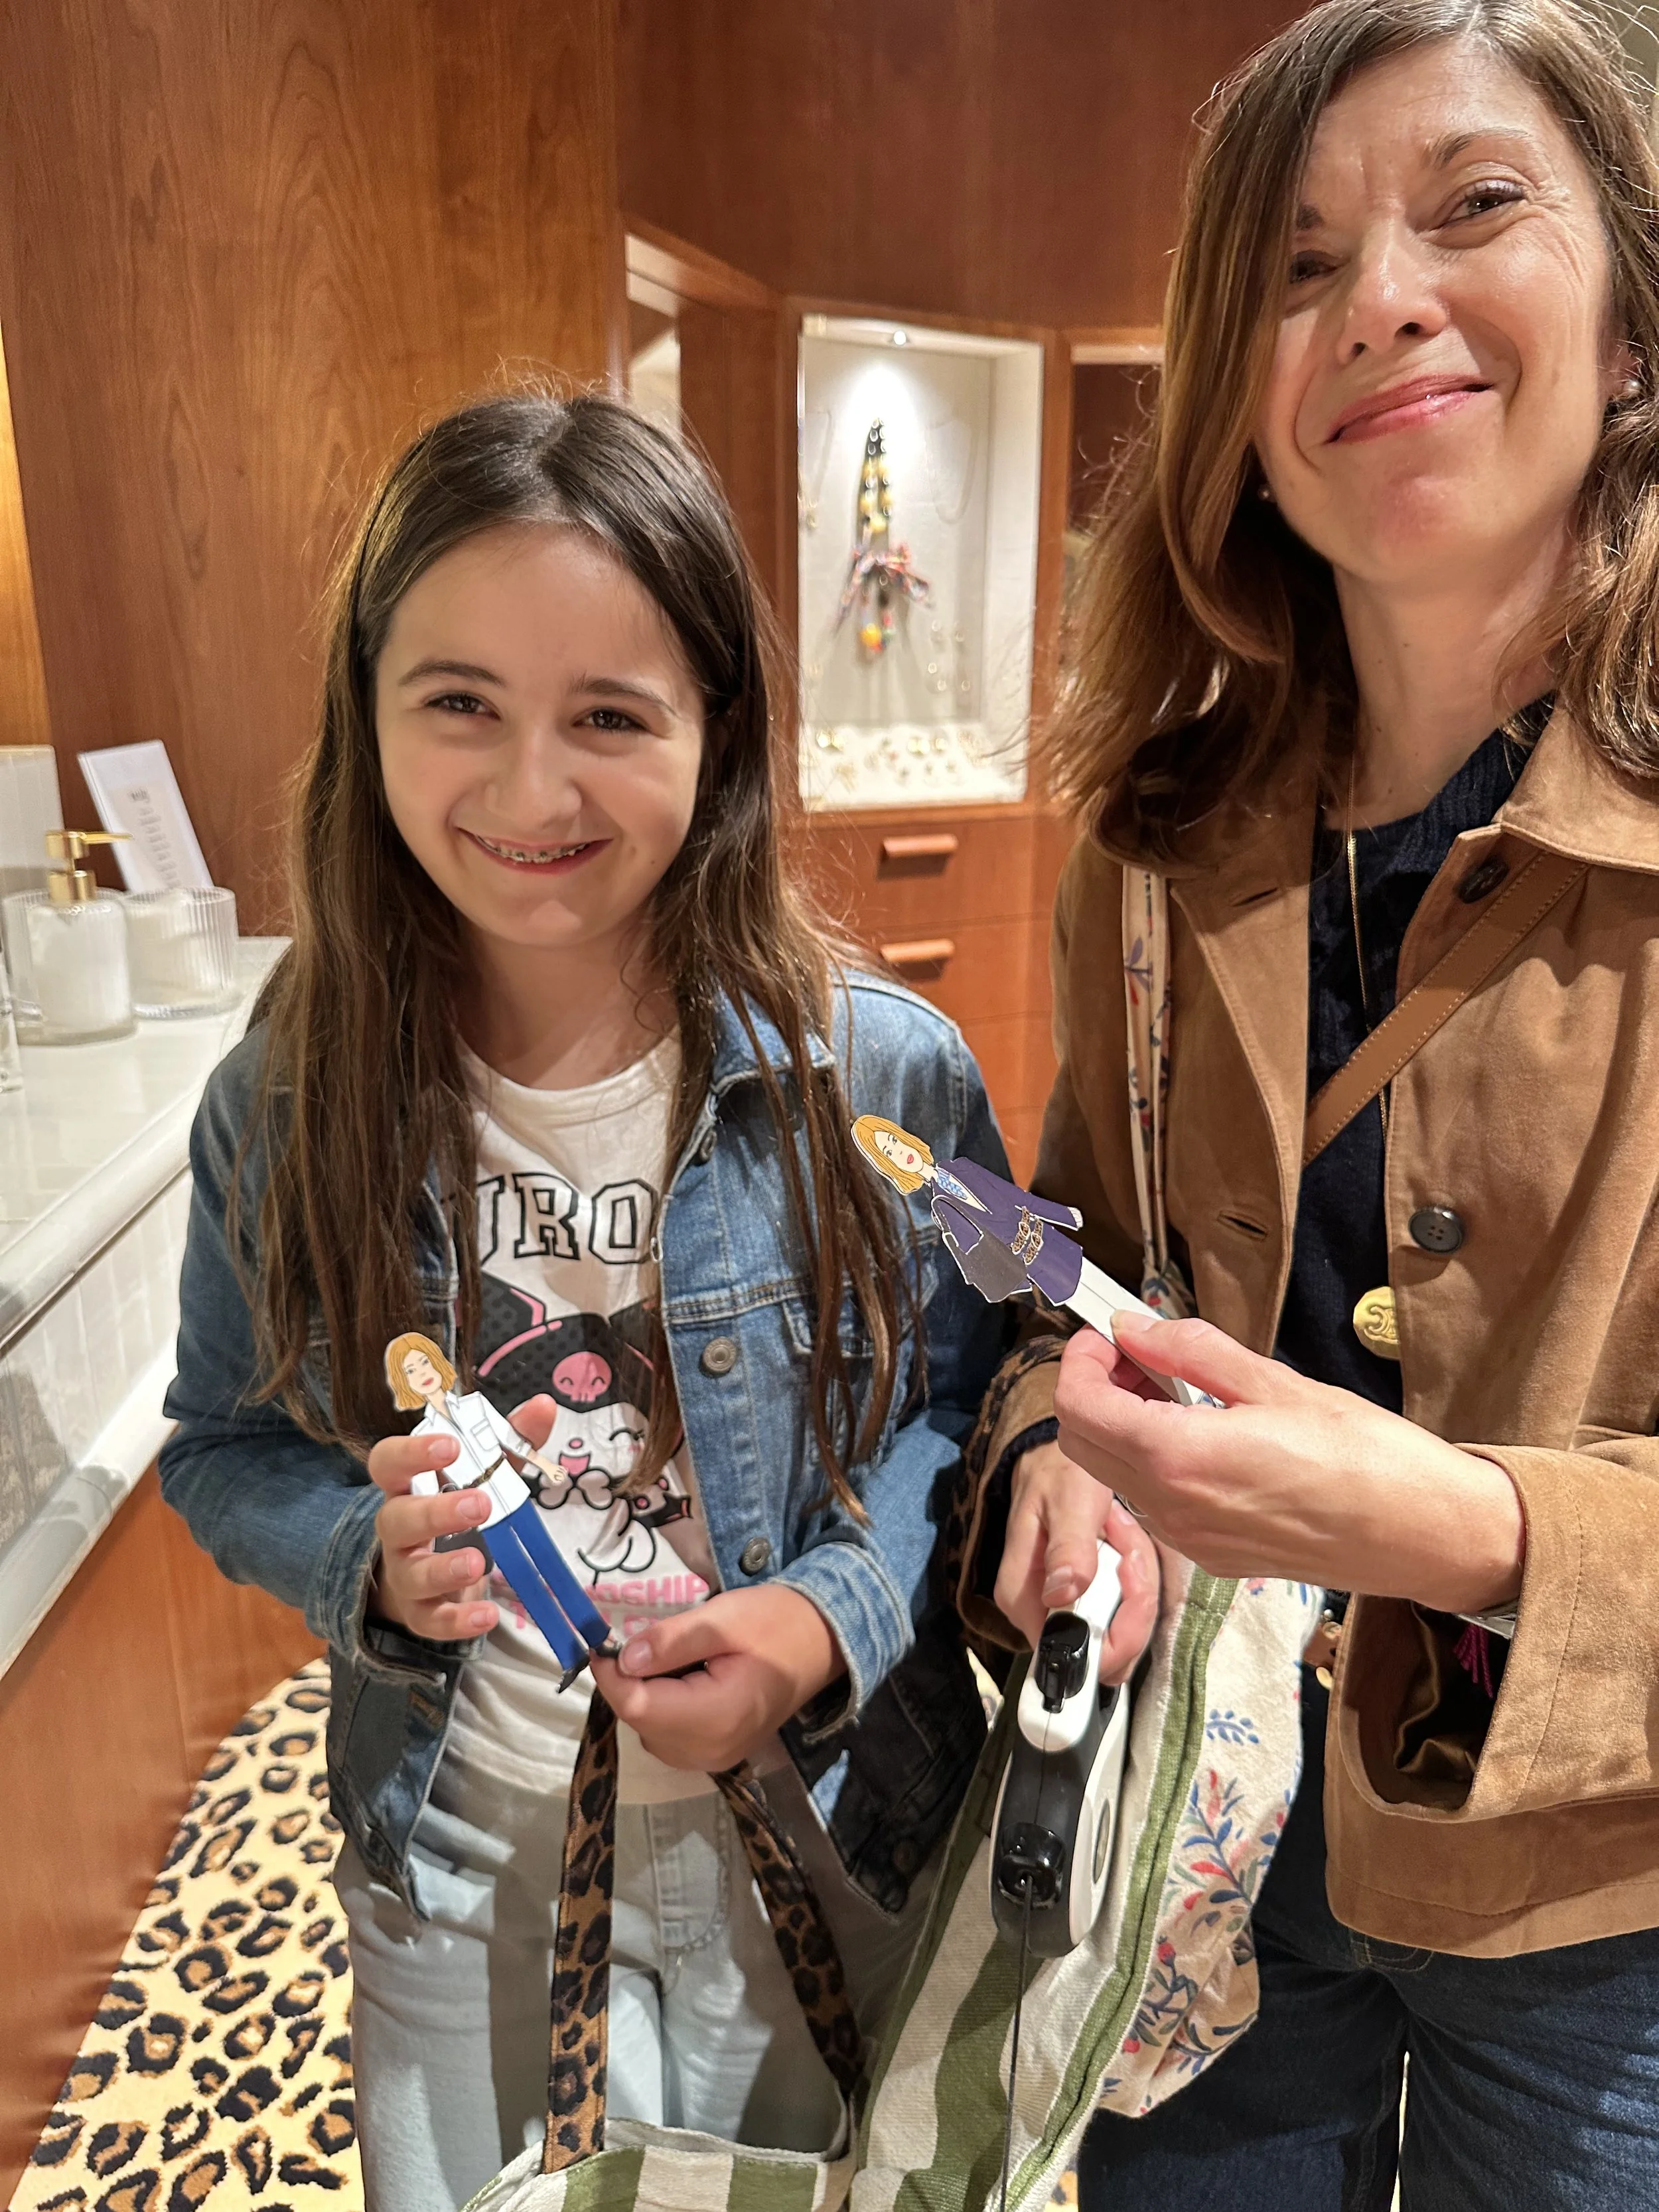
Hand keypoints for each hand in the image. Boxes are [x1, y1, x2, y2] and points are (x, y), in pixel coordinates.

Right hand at [366, 1392, 559, 1640]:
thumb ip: (510, 1442)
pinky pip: (431, 1620)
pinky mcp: (420, 1612)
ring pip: (413, 1573)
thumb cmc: (455, 1509)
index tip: (449, 1443)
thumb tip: (545, 1405)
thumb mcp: (484, 1473)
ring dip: (444, 1568)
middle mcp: (397, 1529)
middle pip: (398, 1518)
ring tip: (479, 1563)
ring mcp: (405, 1573)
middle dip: (436, 1511)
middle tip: (479, 1504)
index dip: (411, 1453)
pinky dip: (457, 1621)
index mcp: (407, 1486)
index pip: (388, 1463)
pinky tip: (486, 1616)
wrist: (427, 1576)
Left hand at [589, 1585, 842, 1770]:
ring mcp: (715, 1758)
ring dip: (644, 1696)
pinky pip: (668, 1737)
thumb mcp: (724, 1617)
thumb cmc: (776, 1623)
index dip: (611, 1674)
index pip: (637, 1706)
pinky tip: (680, 1680)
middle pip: (640, 1722)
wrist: (821, 1643)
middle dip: (628, 1683)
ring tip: (667, 1658)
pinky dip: (661, 1709)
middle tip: (639, 1641)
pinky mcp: (717, 1754)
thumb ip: (672, 1640)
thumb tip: (624, 1659)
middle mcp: (711, 1750)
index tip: (601, 1641)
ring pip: (649, 1732)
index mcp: (716, 1717)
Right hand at [995, 1440, 1158, 1682]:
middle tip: (1131, 1545)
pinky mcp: (1079, 1605)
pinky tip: (1125, 1543)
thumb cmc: (1058, 1475)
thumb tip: (1062, 1595)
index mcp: (1024, 1600)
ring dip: (1137, 1586)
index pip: (1078, 1655)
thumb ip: (1068, 1547)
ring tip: (1125, 1533)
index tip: (1130, 1568)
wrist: (1054, 1460)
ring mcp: (1061, 1613)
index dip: (1119, 1629)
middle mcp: (1038, 1618)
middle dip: (1135, 1601)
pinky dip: (1133, 1583)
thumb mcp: (1068, 1502)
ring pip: (1119, 1635)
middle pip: (1106, 1650)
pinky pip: (1119, 1615)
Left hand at [1054, 1316, 1525, 1614]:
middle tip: (1137, 1353)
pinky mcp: (1213, 1558)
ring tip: (1172, 1387)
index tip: (1107, 1333)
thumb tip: (1135, 1325)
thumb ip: (1192, 1351)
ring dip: (1120, 1426)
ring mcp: (1189, 1541)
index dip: (1080, 1359)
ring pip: (1112, 1476)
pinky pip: (1152, 1505)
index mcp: (1179, 1457)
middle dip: (1093, 1390)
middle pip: (1080, 1444)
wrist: (1425, 1535)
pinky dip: (1151, 1461)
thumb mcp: (1275, 1383)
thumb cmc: (1368, 1458)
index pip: (1078, 1405)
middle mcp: (1171, 1508)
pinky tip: (1197, 1432)